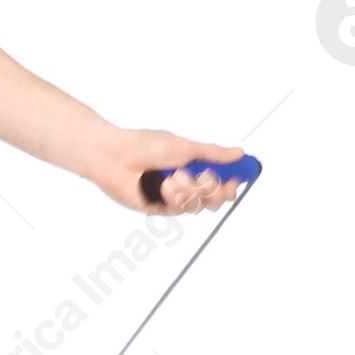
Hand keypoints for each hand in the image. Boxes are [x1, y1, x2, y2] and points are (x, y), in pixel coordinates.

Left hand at [89, 130, 247, 215]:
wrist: (116, 157)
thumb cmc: (144, 146)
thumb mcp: (185, 146)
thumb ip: (213, 153)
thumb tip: (238, 152)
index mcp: (193, 165)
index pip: (222, 179)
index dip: (233, 181)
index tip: (233, 178)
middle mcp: (186, 183)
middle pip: (217, 199)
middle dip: (214, 189)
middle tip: (205, 178)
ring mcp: (174, 197)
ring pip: (200, 205)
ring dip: (189, 190)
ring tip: (172, 176)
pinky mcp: (161, 208)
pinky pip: (180, 209)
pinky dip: (174, 196)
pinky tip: (162, 185)